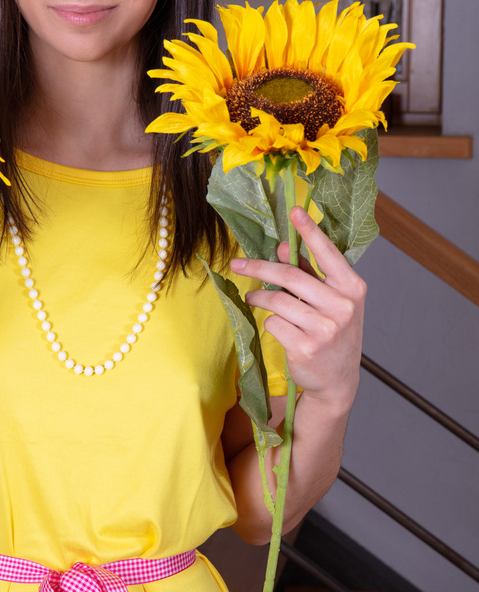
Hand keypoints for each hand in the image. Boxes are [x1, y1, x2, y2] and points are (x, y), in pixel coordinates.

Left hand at [230, 205, 365, 414]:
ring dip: (260, 297)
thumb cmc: (333, 332)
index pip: (328, 254)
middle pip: (291, 276)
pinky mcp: (306, 346)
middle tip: (238, 263)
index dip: (310, 231)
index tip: (295, 210)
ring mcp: (326, 328)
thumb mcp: (330, 301)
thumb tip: (285, 248)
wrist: (337, 380)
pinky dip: (269, 322)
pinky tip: (277, 327)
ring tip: (254, 298)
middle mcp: (343, 306)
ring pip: (278, 300)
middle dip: (259, 267)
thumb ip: (310, 274)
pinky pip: (274, 323)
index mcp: (352, 288)